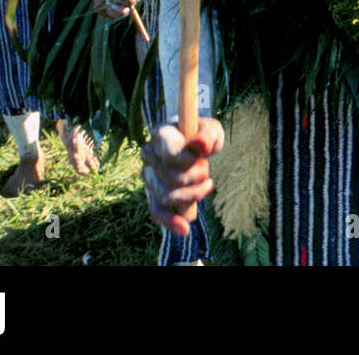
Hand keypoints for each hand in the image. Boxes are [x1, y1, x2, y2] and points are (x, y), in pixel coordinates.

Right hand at [140, 118, 223, 235]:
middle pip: (173, 179)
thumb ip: (208, 134)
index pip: (171, 156)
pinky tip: (184, 229)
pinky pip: (156, 211)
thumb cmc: (200, 134)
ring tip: (207, 185)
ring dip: (193, 195)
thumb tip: (200, 146)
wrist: (190, 142)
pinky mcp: (151, 192)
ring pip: (167, 197)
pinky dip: (170, 222)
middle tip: (207, 168)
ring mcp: (148, 175)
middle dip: (198, 177)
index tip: (203, 156)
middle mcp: (149, 155)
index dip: (190, 161)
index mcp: (160, 135)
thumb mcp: (210, 128)